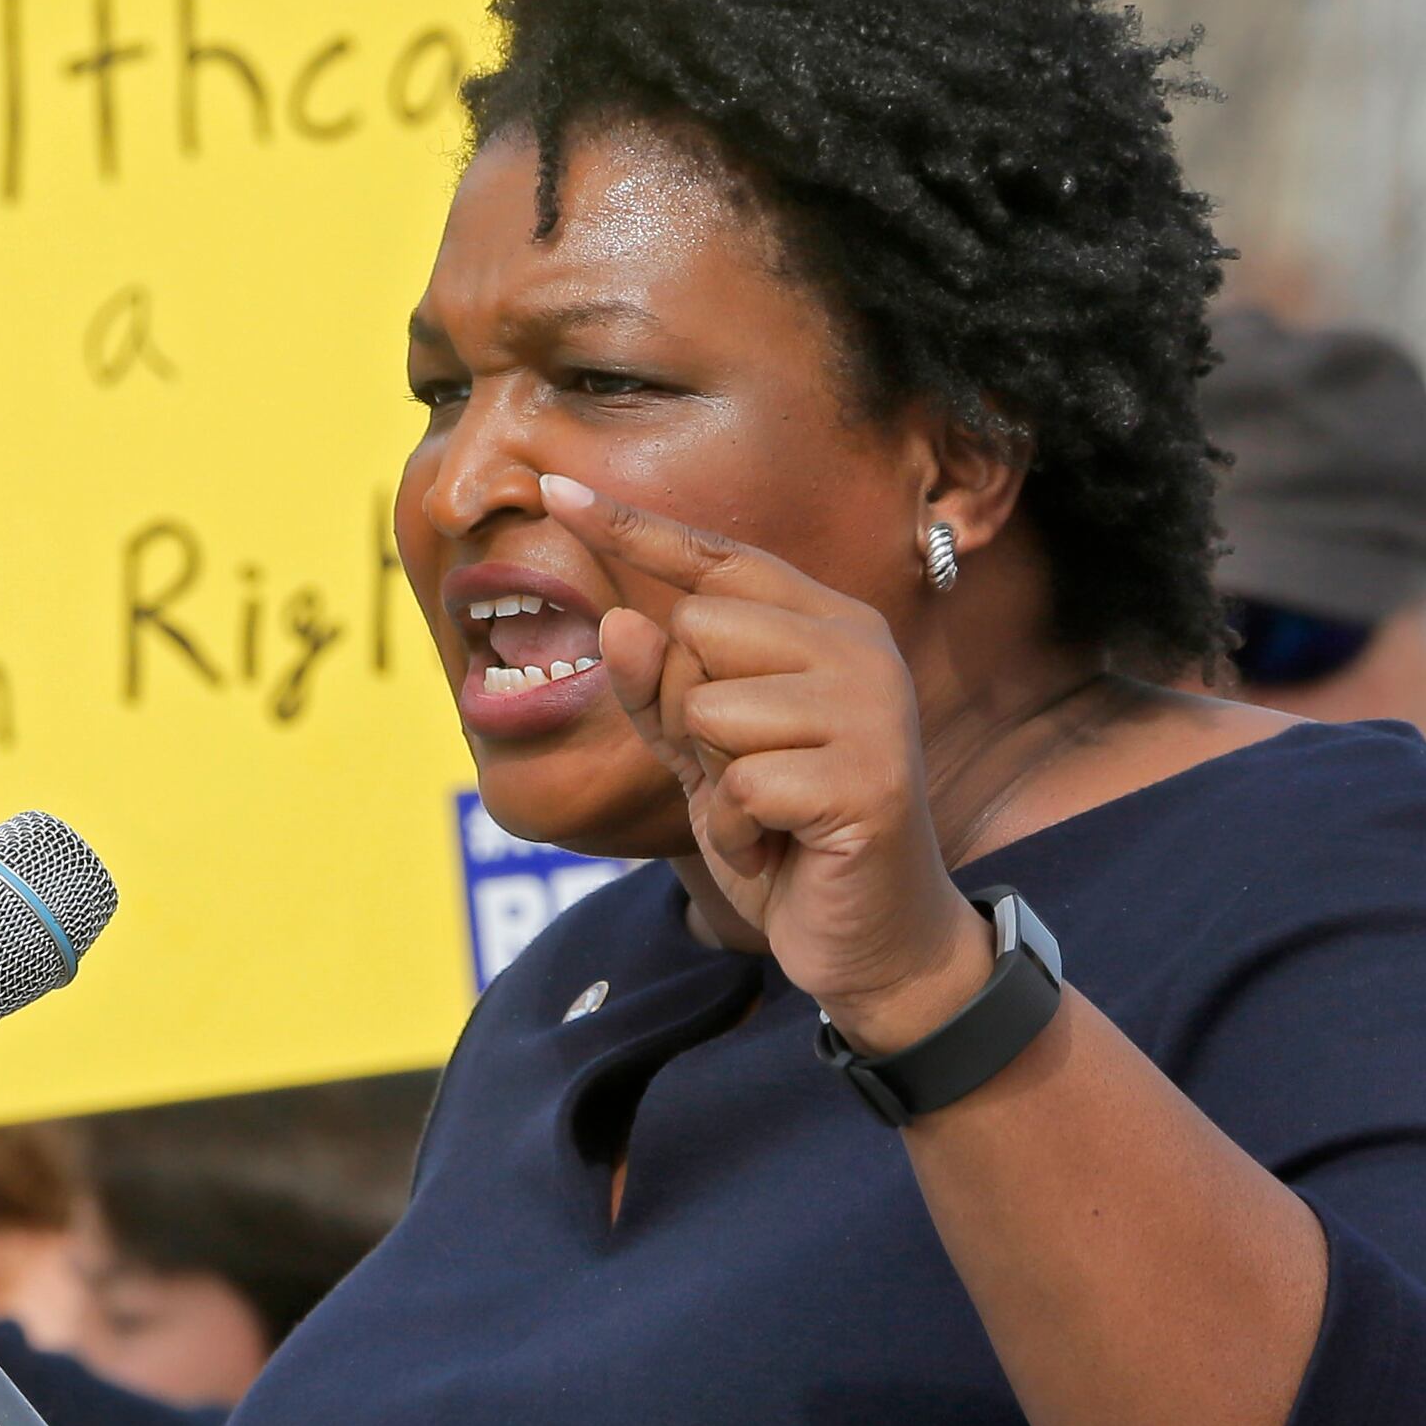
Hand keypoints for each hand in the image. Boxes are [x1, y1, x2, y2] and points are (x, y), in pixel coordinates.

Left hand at [542, 476, 986, 1046]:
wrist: (869, 939)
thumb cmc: (781, 833)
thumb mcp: (698, 756)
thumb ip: (656, 689)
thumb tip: (620, 621)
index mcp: (824, 623)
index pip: (717, 556)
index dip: (634, 525)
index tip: (552, 485)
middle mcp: (858, 646)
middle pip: (699, 628)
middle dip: (691, 714)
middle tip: (747, 773)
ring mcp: (873, 707)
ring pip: (711, 706)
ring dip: (715, 781)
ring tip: (768, 815)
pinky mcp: (870, 777)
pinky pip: (740, 783)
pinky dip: (739, 832)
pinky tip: (781, 849)